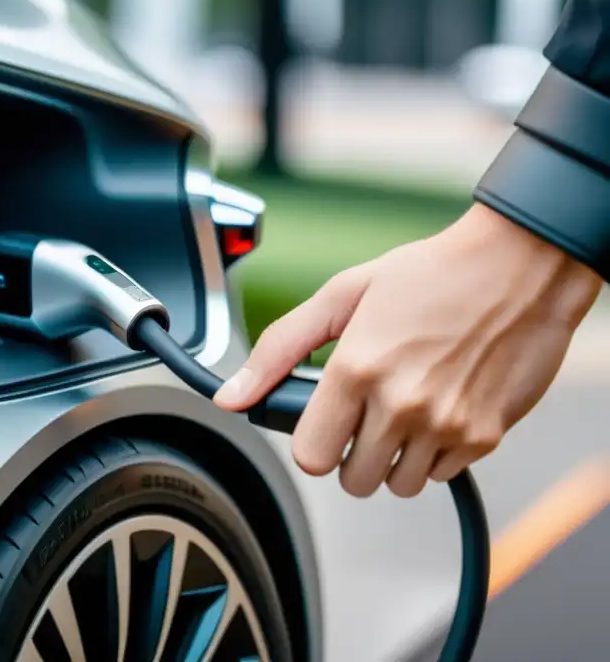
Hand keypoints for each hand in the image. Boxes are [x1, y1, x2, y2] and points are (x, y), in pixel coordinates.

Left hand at [214, 203, 601, 497]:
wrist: (520, 265)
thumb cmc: (430, 273)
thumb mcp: (342, 295)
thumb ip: (279, 348)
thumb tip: (230, 396)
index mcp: (357, 368)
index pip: (311, 457)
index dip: (313, 442)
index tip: (323, 423)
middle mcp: (401, 404)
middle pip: (352, 479)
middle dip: (350, 453)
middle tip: (365, 412)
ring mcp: (447, 424)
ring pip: (398, 484)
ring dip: (393, 457)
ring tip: (403, 408)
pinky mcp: (485, 436)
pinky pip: (441, 474)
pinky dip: (434, 453)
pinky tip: (438, 407)